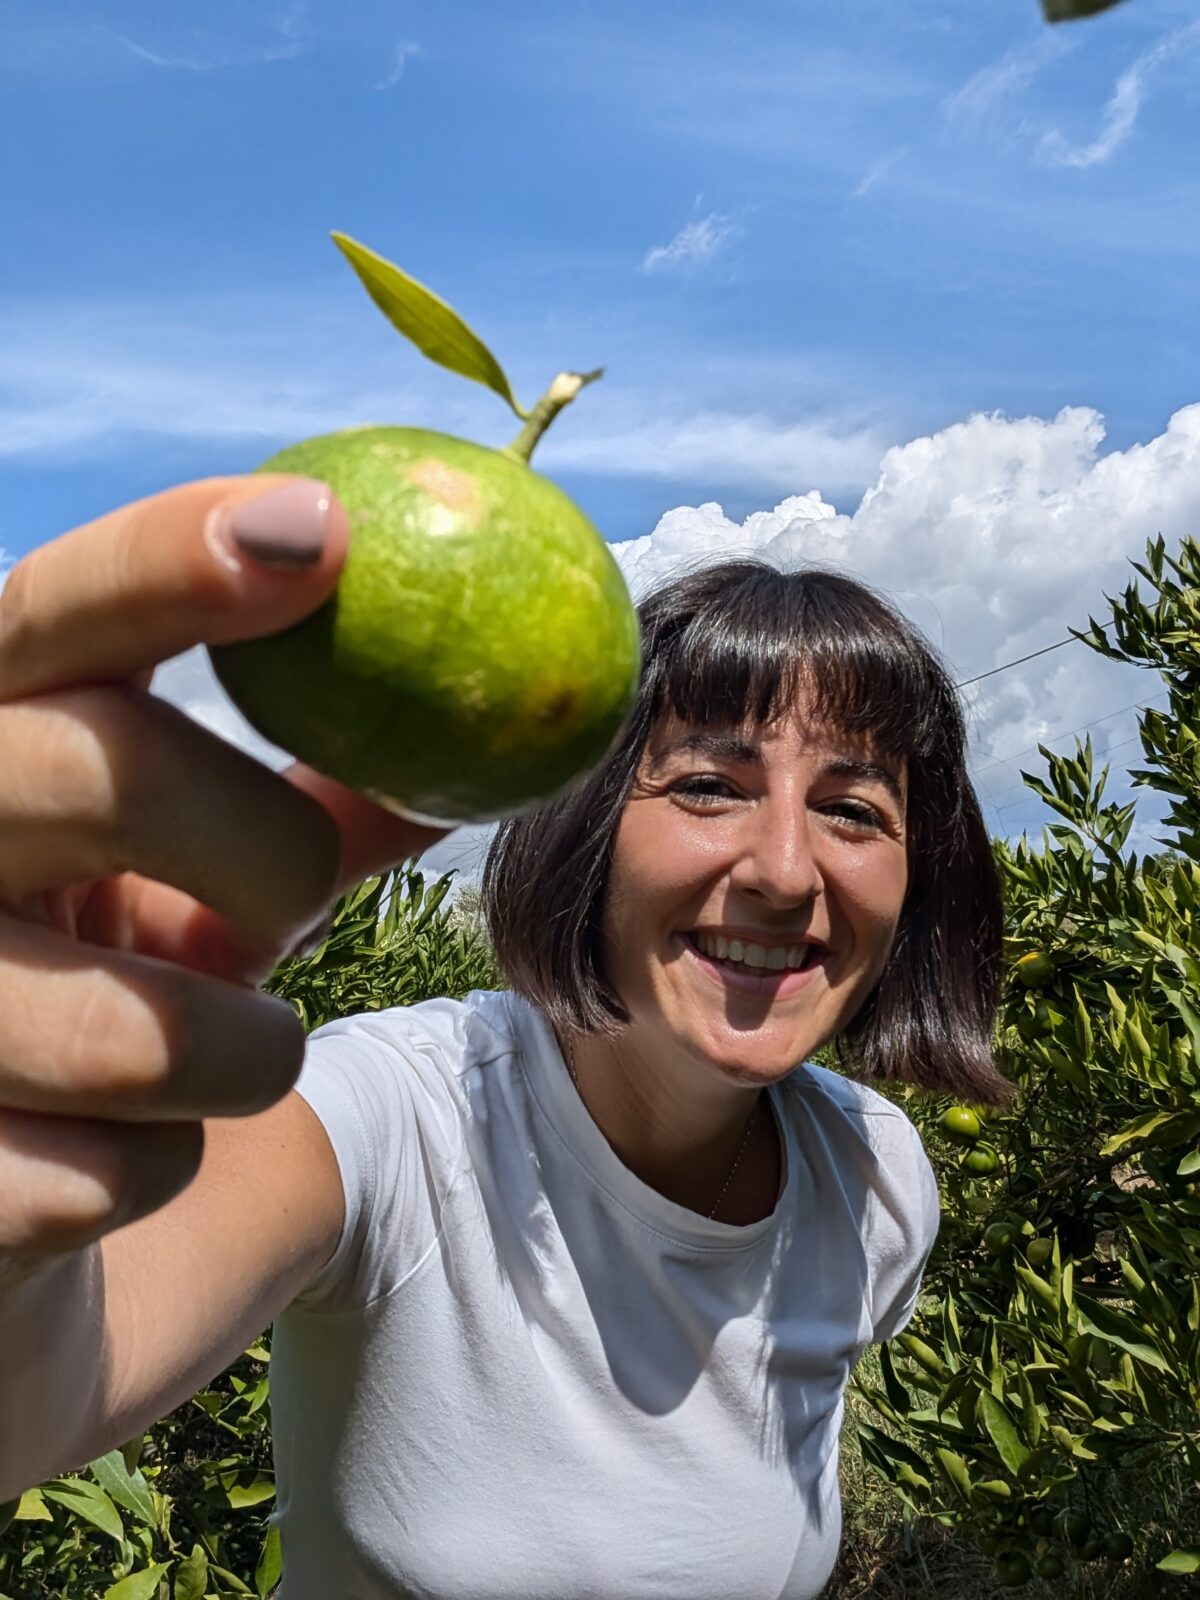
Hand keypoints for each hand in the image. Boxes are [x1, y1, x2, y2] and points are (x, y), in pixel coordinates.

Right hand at [0, 474, 444, 1278]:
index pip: (54, 612)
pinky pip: (107, 1177)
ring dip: (244, 1054)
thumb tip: (498, 730)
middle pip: (95, 769)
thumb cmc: (115, 1003)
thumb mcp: (209, 886)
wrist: (5, 1211)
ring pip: (133, 1027)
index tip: (326, 528)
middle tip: (304, 885)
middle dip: (259, 839)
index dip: (170, 558)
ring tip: (230, 1056)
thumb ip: (325, 803)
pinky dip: (163, 1171)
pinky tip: (113, 1165)